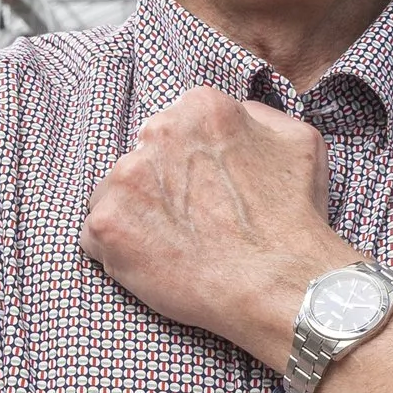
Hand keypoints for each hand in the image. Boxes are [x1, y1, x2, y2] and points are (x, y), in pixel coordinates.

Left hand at [82, 85, 346, 363]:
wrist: (279, 285)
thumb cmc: (295, 218)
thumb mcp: (297, 141)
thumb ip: (258, 116)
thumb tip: (235, 115)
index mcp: (200, 107)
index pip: (174, 127)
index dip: (188, 163)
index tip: (204, 190)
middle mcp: (157, 132)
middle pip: (141, 156)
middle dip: (159, 186)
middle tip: (191, 221)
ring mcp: (126, 178)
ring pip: (114, 192)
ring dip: (135, 215)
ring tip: (174, 246)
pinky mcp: (106, 224)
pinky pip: (95, 234)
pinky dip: (118, 250)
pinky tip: (155, 263)